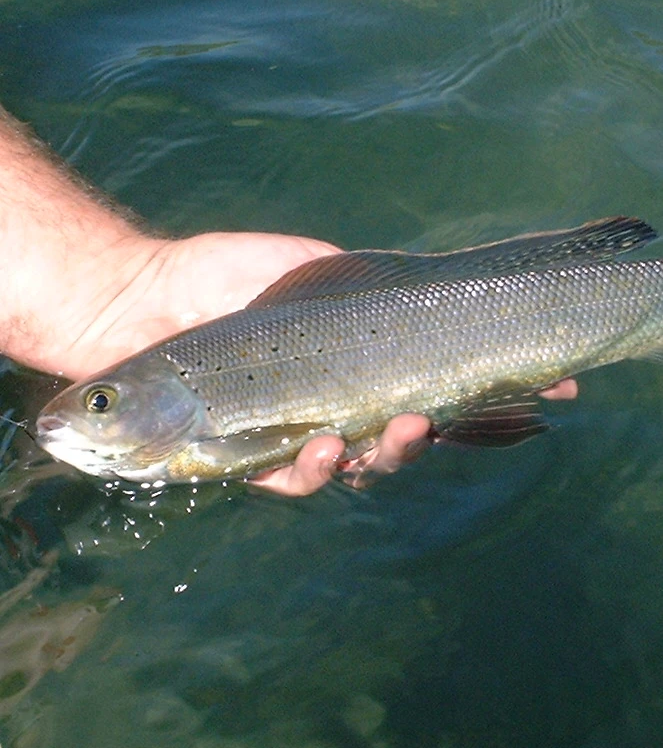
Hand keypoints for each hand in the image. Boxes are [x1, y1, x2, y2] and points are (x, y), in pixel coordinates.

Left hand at [64, 234, 578, 496]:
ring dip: (386, 457)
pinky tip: (325, 450)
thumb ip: (367, 286)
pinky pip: (292, 480)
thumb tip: (431, 294)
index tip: (551, 387)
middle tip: (442, 416)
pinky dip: (315, 471)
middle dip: (434, 435)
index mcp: (358, 367)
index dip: (489, 396)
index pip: (433, 386)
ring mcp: (295, 436)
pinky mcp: (250, 459)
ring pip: (358, 468)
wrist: (147, 294)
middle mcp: (335, 408)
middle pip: (402, 440)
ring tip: (399, 433)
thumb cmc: (228, 273)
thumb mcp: (314, 267)